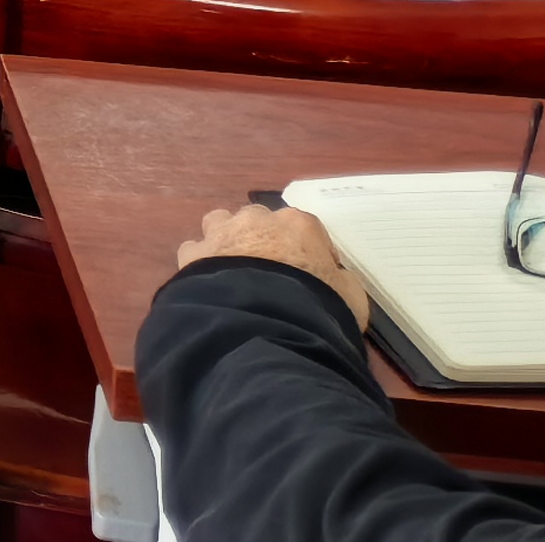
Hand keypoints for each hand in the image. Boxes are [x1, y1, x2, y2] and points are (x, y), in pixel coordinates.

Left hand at [177, 202, 364, 325]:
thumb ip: (341, 280)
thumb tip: (334, 277)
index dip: (308, 252)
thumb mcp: (351, 298)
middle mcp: (257, 220)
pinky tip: (209, 284)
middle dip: (263, 240)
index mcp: (299, 225)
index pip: (305, 230)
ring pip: (221, 224)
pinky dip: (201, 262)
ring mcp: (222, 232)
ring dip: (227, 240)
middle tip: (269, 273)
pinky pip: (196, 250)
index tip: (310, 274)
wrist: (266, 325)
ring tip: (234, 272)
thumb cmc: (318, 308)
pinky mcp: (193, 253)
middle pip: (260, 222)